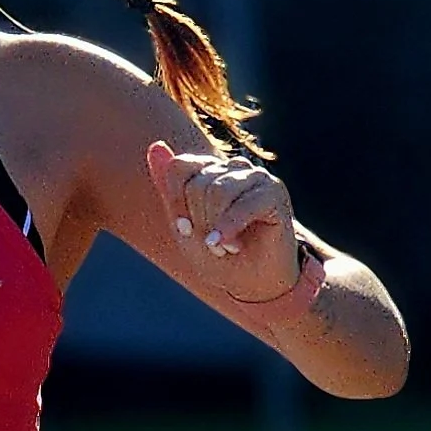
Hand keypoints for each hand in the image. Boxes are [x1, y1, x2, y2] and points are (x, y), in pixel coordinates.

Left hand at [146, 136, 297, 303]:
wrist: (254, 284)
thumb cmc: (220, 257)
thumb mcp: (185, 227)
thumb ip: (169, 189)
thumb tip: (155, 146)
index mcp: (210, 170)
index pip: (178, 168)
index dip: (175, 202)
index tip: (185, 229)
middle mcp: (233, 167)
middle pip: (198, 184)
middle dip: (200, 222)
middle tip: (213, 244)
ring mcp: (256, 177)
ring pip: (218, 191)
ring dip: (215, 228)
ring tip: (225, 247)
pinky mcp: (275, 193)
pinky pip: (244, 204)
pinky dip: (231, 228)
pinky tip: (231, 246)